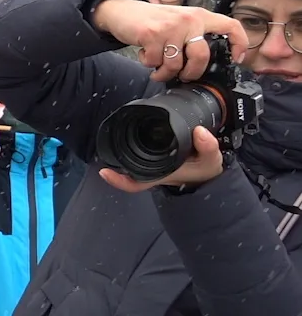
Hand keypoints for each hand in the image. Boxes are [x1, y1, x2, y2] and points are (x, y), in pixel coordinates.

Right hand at [92, 0, 248, 82]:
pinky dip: (149, 64)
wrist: (121, 11)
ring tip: (159, 70)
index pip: (230, 26)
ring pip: (176, 63)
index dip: (239, 44)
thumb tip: (205, 61)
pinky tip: (146, 56)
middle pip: (202, 56)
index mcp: (199, 16)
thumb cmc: (152, 20)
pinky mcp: (152, 35)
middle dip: (192, 72)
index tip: (237, 58)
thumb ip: (194, 35)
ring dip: (165, 72)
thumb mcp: (179, 21)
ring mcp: (170, 27)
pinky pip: (155, 62)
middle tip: (185, 76)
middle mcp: (188, 19)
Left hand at [100, 126, 225, 192]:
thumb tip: (199, 131)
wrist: (210, 175)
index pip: (136, 183)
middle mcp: (154, 172)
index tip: (105, 172)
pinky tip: (132, 136)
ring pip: (133, 163)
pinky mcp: (157, 160)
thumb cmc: (207, 170)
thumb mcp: (211, 160)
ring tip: (116, 138)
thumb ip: (208, 147)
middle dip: (117, 162)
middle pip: (128, 170)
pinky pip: (141, 157)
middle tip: (108, 148)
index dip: (118, 180)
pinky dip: (136, 148)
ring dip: (126, 153)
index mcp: (163, 174)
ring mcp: (154, 166)